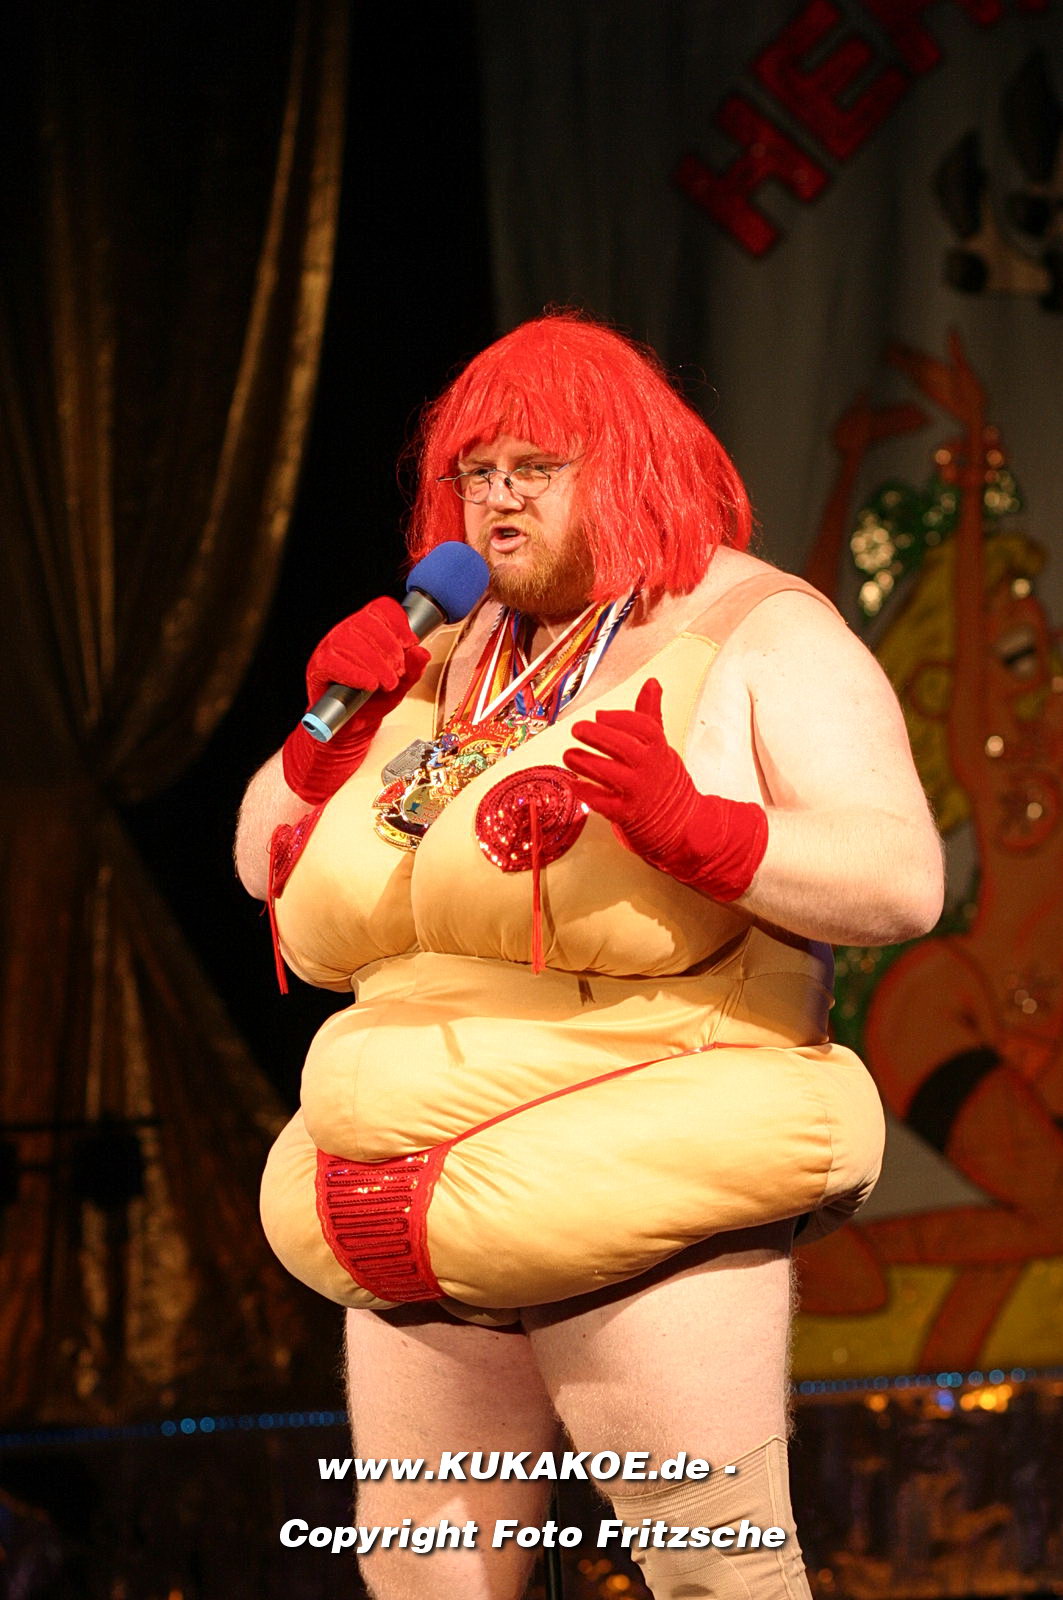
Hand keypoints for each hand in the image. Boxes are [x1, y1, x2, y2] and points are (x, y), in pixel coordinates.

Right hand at [283, 596, 429, 804]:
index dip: (398, 622)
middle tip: (398, 671)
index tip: (410, 642)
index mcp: (366, 630)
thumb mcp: (399, 687)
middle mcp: (346, 634)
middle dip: (389, 648)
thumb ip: (412, 670)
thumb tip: (421, 652)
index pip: (381, 608)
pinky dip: (355, 673)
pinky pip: (333, 661)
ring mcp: (329, 649)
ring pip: (350, 641)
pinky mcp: (317, 667)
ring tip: (385, 683)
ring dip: (374, 662)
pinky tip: (368, 684)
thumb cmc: (369, 703)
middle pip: (366, 622)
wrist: (349, 730)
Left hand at [562, 678, 767, 902]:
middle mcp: (650, 770)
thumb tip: (651, 682)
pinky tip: (573, 783)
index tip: (600, 715)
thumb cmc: (665, 781)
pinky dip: (586, 792)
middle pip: (624, 747)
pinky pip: (602, 802)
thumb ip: (650, 715)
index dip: (621, 719)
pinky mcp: (627, 815)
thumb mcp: (661, 746)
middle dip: (597, 736)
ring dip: (584, 762)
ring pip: (608, 774)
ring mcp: (639, 793)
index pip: (644, 728)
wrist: (683, 825)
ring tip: (569, 755)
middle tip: (577, 729)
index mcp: (659, 750)